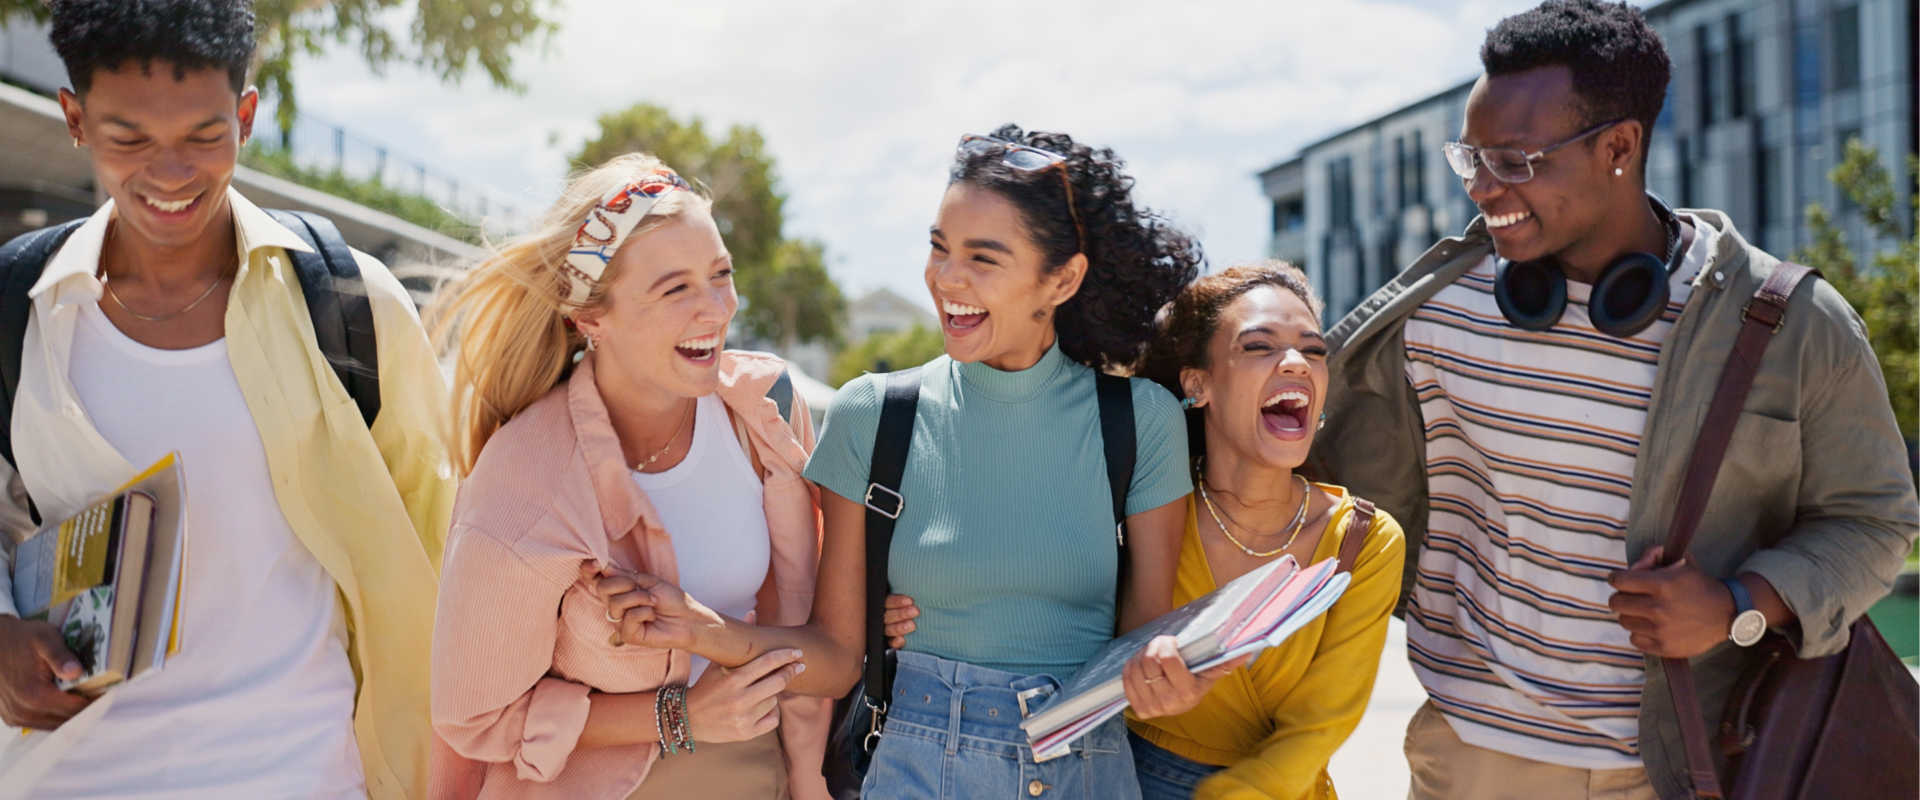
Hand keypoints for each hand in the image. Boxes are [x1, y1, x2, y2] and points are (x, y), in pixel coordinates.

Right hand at [0, 615, 90, 728]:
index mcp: (35, 695)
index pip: (78, 709)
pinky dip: (56, 715)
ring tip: (84, 696)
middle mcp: (25, 712)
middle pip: (69, 720)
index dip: (96, 701)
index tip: (109, 690)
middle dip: (86, 708)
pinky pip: (42, 723)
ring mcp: (17, 718)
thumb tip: (76, 672)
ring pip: (56, 725)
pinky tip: (64, 700)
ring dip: (71, 714)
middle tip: (100, 693)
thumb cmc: (21, 638)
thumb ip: (61, 656)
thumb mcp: (44, 638)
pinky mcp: (12, 719)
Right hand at [589, 564, 719, 651]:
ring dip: (639, 598)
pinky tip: (652, 617)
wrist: (688, 618)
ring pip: (615, 603)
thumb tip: (603, 569)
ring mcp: (620, 622)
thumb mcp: (647, 581)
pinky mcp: (628, 635)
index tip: (594, 564)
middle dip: (625, 584)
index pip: (596, 581)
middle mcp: (615, 607)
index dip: (589, 572)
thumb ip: (624, 576)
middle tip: (643, 589)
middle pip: (602, 588)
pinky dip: (644, 612)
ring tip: (653, 603)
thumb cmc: (671, 599)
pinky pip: (628, 617)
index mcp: (619, 592)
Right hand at [684, 648, 804, 742]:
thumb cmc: (706, 686)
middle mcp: (739, 699)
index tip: (797, 652)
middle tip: (797, 667)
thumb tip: (754, 611)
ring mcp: (744, 718)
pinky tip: (760, 708)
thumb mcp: (718, 663)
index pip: (768, 662)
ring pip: (775, 700)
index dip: (786, 655)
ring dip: (773, 694)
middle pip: (778, 682)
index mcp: (733, 678)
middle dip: (789, 672)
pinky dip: (771, 712)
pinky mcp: (746, 734)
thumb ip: (739, 641)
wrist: (687, 719)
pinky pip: (774, 719)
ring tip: (760, 692)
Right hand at [883, 594, 918, 648]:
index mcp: (885, 602)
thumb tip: (913, 583)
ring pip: (888, 629)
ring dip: (899, 627)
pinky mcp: (889, 641)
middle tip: (915, 611)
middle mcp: (883, 616)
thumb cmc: (913, 604)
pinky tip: (902, 639)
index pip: (887, 601)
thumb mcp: (908, 598)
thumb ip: (906, 593)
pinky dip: (895, 642)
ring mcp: (885, 629)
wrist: (918, 620)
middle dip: (901, 613)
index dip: (897, 601)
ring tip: (912, 625)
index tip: (910, 601)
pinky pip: (890, 642)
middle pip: (887, 615)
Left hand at [1121, 635, 1249, 718]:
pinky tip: (1143, 666)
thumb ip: (1226, 659)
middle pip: (1148, 662)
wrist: (1181, 699)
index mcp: (1189, 692)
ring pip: (1135, 668)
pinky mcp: (1139, 710)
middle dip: (1153, 646)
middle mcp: (1170, 703)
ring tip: (1153, 655)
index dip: (1166, 644)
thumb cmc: (1196, 677)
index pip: (1166, 659)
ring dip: (1141, 655)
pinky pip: (1126, 678)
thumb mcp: (1211, 669)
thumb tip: (1247, 650)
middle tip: (1160, 644)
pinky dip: (1132, 666)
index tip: (1171, 641)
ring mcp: (1153, 708)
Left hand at [1606, 547, 1734, 657]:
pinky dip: (1640, 633)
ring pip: (1623, 621)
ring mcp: (1660, 631)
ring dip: (1632, 615)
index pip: (1618, 581)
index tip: (1622, 580)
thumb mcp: (1681, 561)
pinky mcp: (1663, 648)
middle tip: (1634, 597)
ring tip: (1646, 612)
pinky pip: (1634, 639)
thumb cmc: (1699, 585)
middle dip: (1622, 596)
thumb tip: (1633, 567)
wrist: (1727, 613)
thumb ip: (1653, 554)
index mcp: (1661, 585)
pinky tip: (1652, 627)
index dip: (1617, 578)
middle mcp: (1658, 609)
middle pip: (1616, 602)